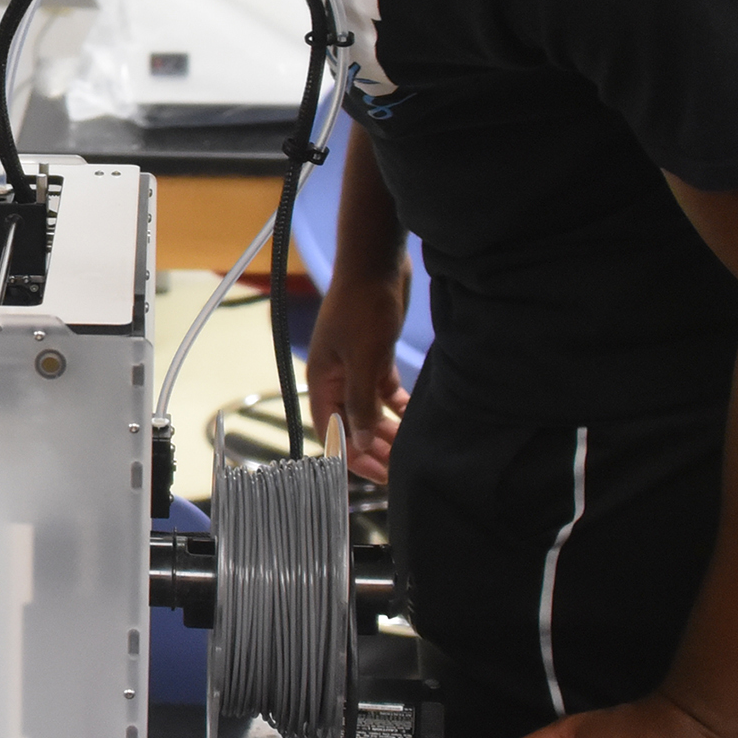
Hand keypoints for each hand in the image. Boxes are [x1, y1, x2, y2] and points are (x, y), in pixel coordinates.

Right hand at [303, 263, 408, 482]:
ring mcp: (356, 366)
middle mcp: (336, 377)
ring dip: (387, 429)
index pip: (331, 431)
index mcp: (323, 380)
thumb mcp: (365, 360)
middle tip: (399, 468)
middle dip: (372, 447)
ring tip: (408, 448)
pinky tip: (414, 417)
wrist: (377, 263)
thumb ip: (360, 404)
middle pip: (351, 424)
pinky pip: (383, 391)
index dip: (350, 456)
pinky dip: (397, 406)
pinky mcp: (375, 355)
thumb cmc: (364, 308)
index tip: (378, 474)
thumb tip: (356, 443)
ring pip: (369, 409)